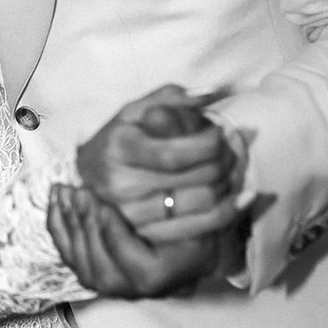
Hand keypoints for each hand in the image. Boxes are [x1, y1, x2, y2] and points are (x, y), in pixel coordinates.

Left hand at [47, 184, 241, 298]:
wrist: (180, 223)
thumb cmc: (199, 207)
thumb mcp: (212, 200)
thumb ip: (225, 198)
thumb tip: (250, 195)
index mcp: (173, 277)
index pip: (138, 269)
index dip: (115, 236)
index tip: (102, 200)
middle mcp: (143, 289)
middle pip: (104, 268)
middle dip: (87, 227)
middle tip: (79, 191)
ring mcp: (117, 285)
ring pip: (84, 265)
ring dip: (71, 225)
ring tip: (66, 189)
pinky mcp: (96, 271)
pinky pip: (70, 255)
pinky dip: (59, 226)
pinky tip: (57, 197)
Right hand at [76, 84, 240, 243]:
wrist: (89, 175)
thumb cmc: (119, 137)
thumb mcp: (136, 110)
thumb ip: (172, 97)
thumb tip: (212, 92)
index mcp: (118, 148)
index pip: (175, 153)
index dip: (209, 143)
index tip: (218, 133)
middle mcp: (121, 185)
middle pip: (195, 179)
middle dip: (224, 162)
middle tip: (231, 150)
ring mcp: (132, 215)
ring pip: (202, 204)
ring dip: (227, 185)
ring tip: (229, 170)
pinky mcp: (145, 235)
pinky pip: (198, 230)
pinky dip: (225, 213)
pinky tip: (238, 199)